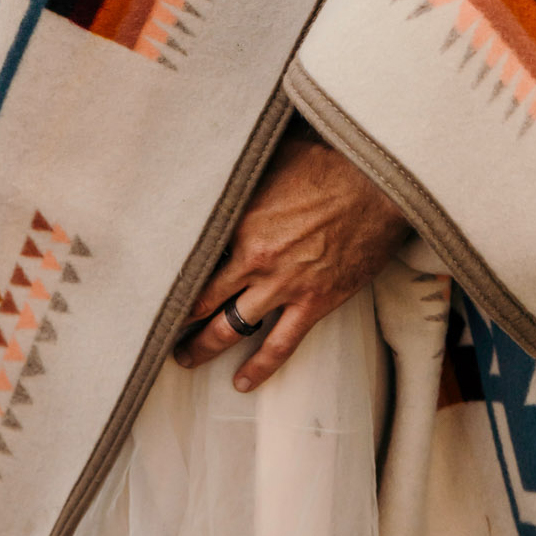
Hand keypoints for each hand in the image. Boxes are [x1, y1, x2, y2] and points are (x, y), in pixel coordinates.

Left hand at [174, 127, 408, 392]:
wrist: (381, 184)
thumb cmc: (331, 160)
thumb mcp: (276, 154)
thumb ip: (246, 167)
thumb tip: (222, 154)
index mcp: (239, 221)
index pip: (194, 258)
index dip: (171, 275)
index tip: (154, 285)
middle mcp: (255, 259)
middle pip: (202, 299)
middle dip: (177, 318)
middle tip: (158, 329)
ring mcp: (284, 285)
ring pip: (231, 328)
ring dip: (204, 347)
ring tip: (186, 358)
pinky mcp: (315, 303)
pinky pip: (280, 345)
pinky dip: (260, 367)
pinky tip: (242, 382)